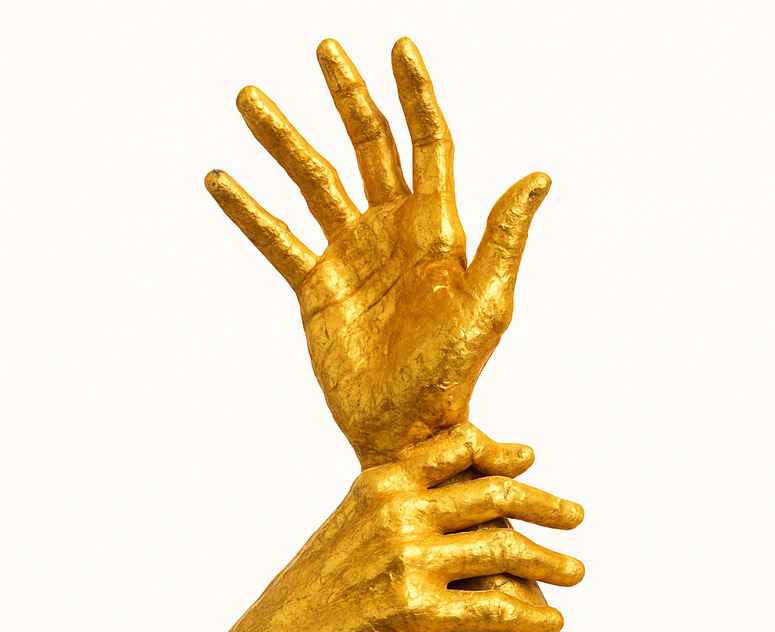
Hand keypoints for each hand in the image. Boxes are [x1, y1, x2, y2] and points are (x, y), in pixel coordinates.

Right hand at [205, 38, 550, 466]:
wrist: (405, 427)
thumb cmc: (452, 373)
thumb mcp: (485, 304)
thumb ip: (504, 238)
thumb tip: (539, 175)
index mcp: (436, 231)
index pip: (428, 146)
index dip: (416, 95)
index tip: (400, 47)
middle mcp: (391, 233)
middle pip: (369, 148)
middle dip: (348, 97)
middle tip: (325, 49)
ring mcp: (351, 257)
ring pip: (315, 182)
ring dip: (284, 141)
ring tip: (251, 99)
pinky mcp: (316, 288)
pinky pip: (278, 239)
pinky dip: (249, 211)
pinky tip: (221, 181)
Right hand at [233, 423, 583, 631]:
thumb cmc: (318, 586)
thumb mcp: (352, 522)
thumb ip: (398, 498)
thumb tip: (449, 488)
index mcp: (382, 481)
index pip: (458, 446)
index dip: (500, 452)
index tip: (528, 461)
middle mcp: (398, 511)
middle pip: (493, 494)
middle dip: (545, 505)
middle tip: (575, 516)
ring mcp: (407, 560)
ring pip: (503, 551)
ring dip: (550, 562)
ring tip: (576, 572)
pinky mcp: (416, 613)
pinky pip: (492, 610)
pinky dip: (530, 616)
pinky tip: (552, 622)